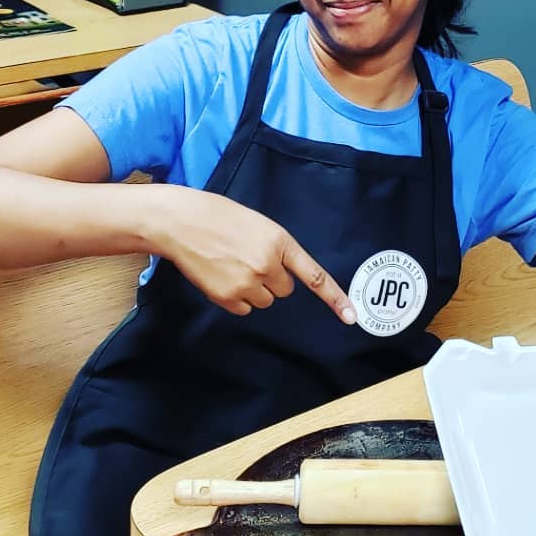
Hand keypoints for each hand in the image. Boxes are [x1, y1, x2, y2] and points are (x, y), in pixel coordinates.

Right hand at [155, 189, 353, 323]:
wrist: (183, 222)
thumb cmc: (221, 218)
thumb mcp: (259, 225)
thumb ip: (277, 250)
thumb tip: (282, 277)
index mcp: (280, 242)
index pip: (314, 275)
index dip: (334, 298)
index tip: (351, 316)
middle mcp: (268, 264)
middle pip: (284, 290)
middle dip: (271, 279)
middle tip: (248, 259)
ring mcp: (248, 283)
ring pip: (264, 301)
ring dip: (254, 289)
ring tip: (232, 266)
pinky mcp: (227, 297)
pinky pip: (244, 309)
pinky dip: (236, 298)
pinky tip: (222, 277)